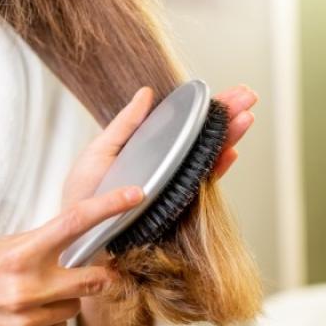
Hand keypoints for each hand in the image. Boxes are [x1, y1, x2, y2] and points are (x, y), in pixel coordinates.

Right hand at [0, 186, 143, 325]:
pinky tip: (26, 315)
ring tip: (36, 295)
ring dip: (66, 299)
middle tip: (90, 271)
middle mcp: (27, 287)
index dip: (109, 207)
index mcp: (20, 254)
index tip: (134, 195)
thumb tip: (78, 239)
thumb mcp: (0, 248)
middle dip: (98, 275)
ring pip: (77, 307)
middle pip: (94, 279)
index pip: (74, 223)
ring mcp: (27, 319)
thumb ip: (40, 245)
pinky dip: (50, 321)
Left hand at [62, 84, 257, 209]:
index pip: (186, 123)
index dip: (207, 106)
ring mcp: (174, 185)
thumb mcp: (100, 152)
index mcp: (151, 148)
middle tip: (247, 96)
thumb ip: (125, 124)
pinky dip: (217, 169)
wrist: (78, 236)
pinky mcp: (174, 206)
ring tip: (245, 117)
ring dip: (228, 137)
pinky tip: (229, 152)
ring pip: (208, 157)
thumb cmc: (84, 197)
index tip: (228, 90)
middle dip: (227, 115)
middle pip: (204, 136)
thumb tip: (146, 93)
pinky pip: (200, 186)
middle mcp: (167, 166)